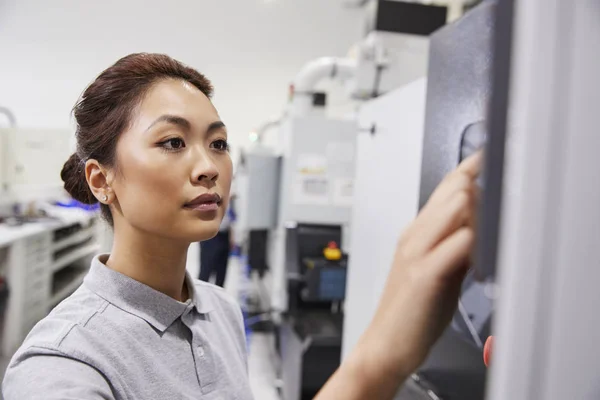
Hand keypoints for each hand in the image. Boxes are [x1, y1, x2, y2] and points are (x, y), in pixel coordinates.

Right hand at [316, 152, 481, 399]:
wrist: (385, 342)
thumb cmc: (409, 308)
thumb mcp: (434, 267)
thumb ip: (453, 242)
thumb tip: (480, 226)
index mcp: (415, 231)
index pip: (446, 187)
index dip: (471, 167)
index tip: (490, 155)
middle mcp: (415, 234)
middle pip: (456, 188)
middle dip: (483, 193)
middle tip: (495, 214)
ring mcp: (418, 251)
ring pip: (459, 206)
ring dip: (481, 216)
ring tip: (486, 242)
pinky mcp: (426, 273)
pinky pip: (461, 242)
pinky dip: (478, 242)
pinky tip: (481, 259)